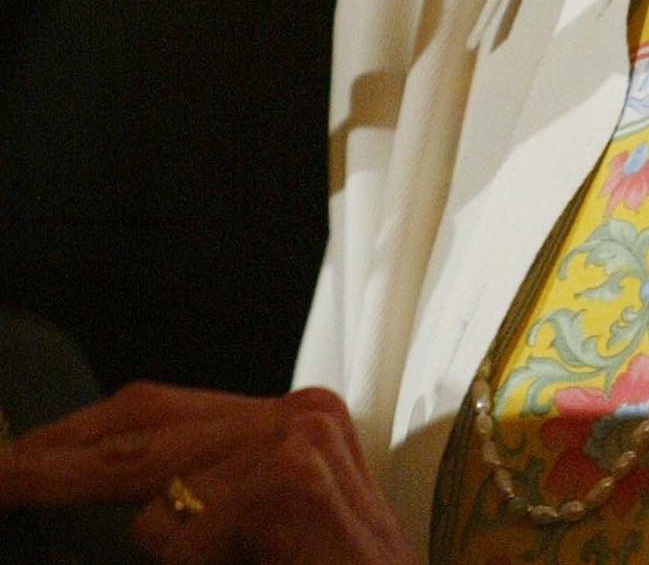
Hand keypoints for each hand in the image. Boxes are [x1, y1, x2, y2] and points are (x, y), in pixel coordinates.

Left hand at [0, 380, 416, 561]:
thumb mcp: (251, 549)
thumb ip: (195, 514)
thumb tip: (115, 509)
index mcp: (293, 428)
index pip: (163, 413)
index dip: (80, 435)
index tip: (12, 461)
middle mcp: (304, 414)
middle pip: (152, 419)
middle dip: (61, 451)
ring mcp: (305, 436)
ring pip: (164, 464)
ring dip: (121, 515)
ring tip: (35, 492)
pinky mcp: (296, 477)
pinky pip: (189, 518)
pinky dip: (181, 553)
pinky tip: (202, 560)